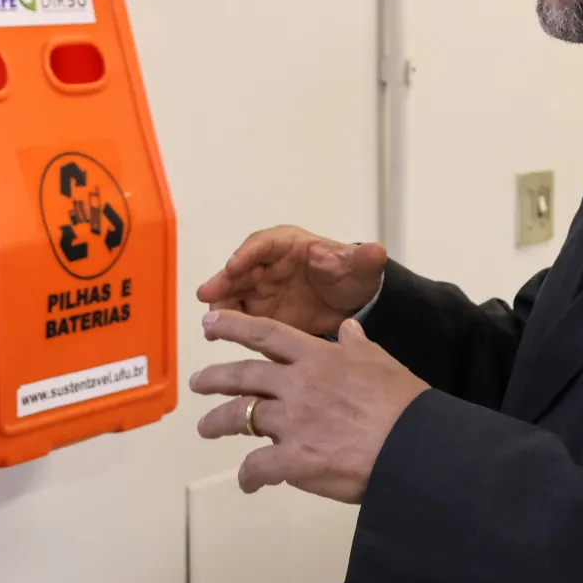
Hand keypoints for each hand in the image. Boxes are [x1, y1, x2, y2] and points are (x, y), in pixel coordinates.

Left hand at [190, 310, 427, 502]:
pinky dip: (248, 476)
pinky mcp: (294, 460)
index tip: (210, 324)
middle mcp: (297, 385)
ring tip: (206, 427)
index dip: (234, 327)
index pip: (266, 335)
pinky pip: (258, 467)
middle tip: (197, 381)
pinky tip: (248, 482)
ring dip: (218, 422)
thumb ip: (358, 345)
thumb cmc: (404, 406)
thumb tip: (349, 328)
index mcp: (317, 358)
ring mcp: (292, 423)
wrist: (415, 448)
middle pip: (243, 376)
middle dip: (214, 377)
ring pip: (241, 418)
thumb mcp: (382, 363)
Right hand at [196, 227, 386, 337]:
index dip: (247, 254)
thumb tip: (375, 251)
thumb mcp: (360, 268)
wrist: (351, 304)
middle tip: (207, 294)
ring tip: (210, 323)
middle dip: (224, 280)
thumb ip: (364, 260)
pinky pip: (239, 316)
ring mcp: (260, 289)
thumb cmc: (351, 277)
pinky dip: (228, 325)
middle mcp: (267, 264)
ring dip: (220, 305)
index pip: (263, 244)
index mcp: (288, 245)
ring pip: (233, 293)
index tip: (234, 265)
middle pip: (240, 269)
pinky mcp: (259, 312)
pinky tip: (215, 338)